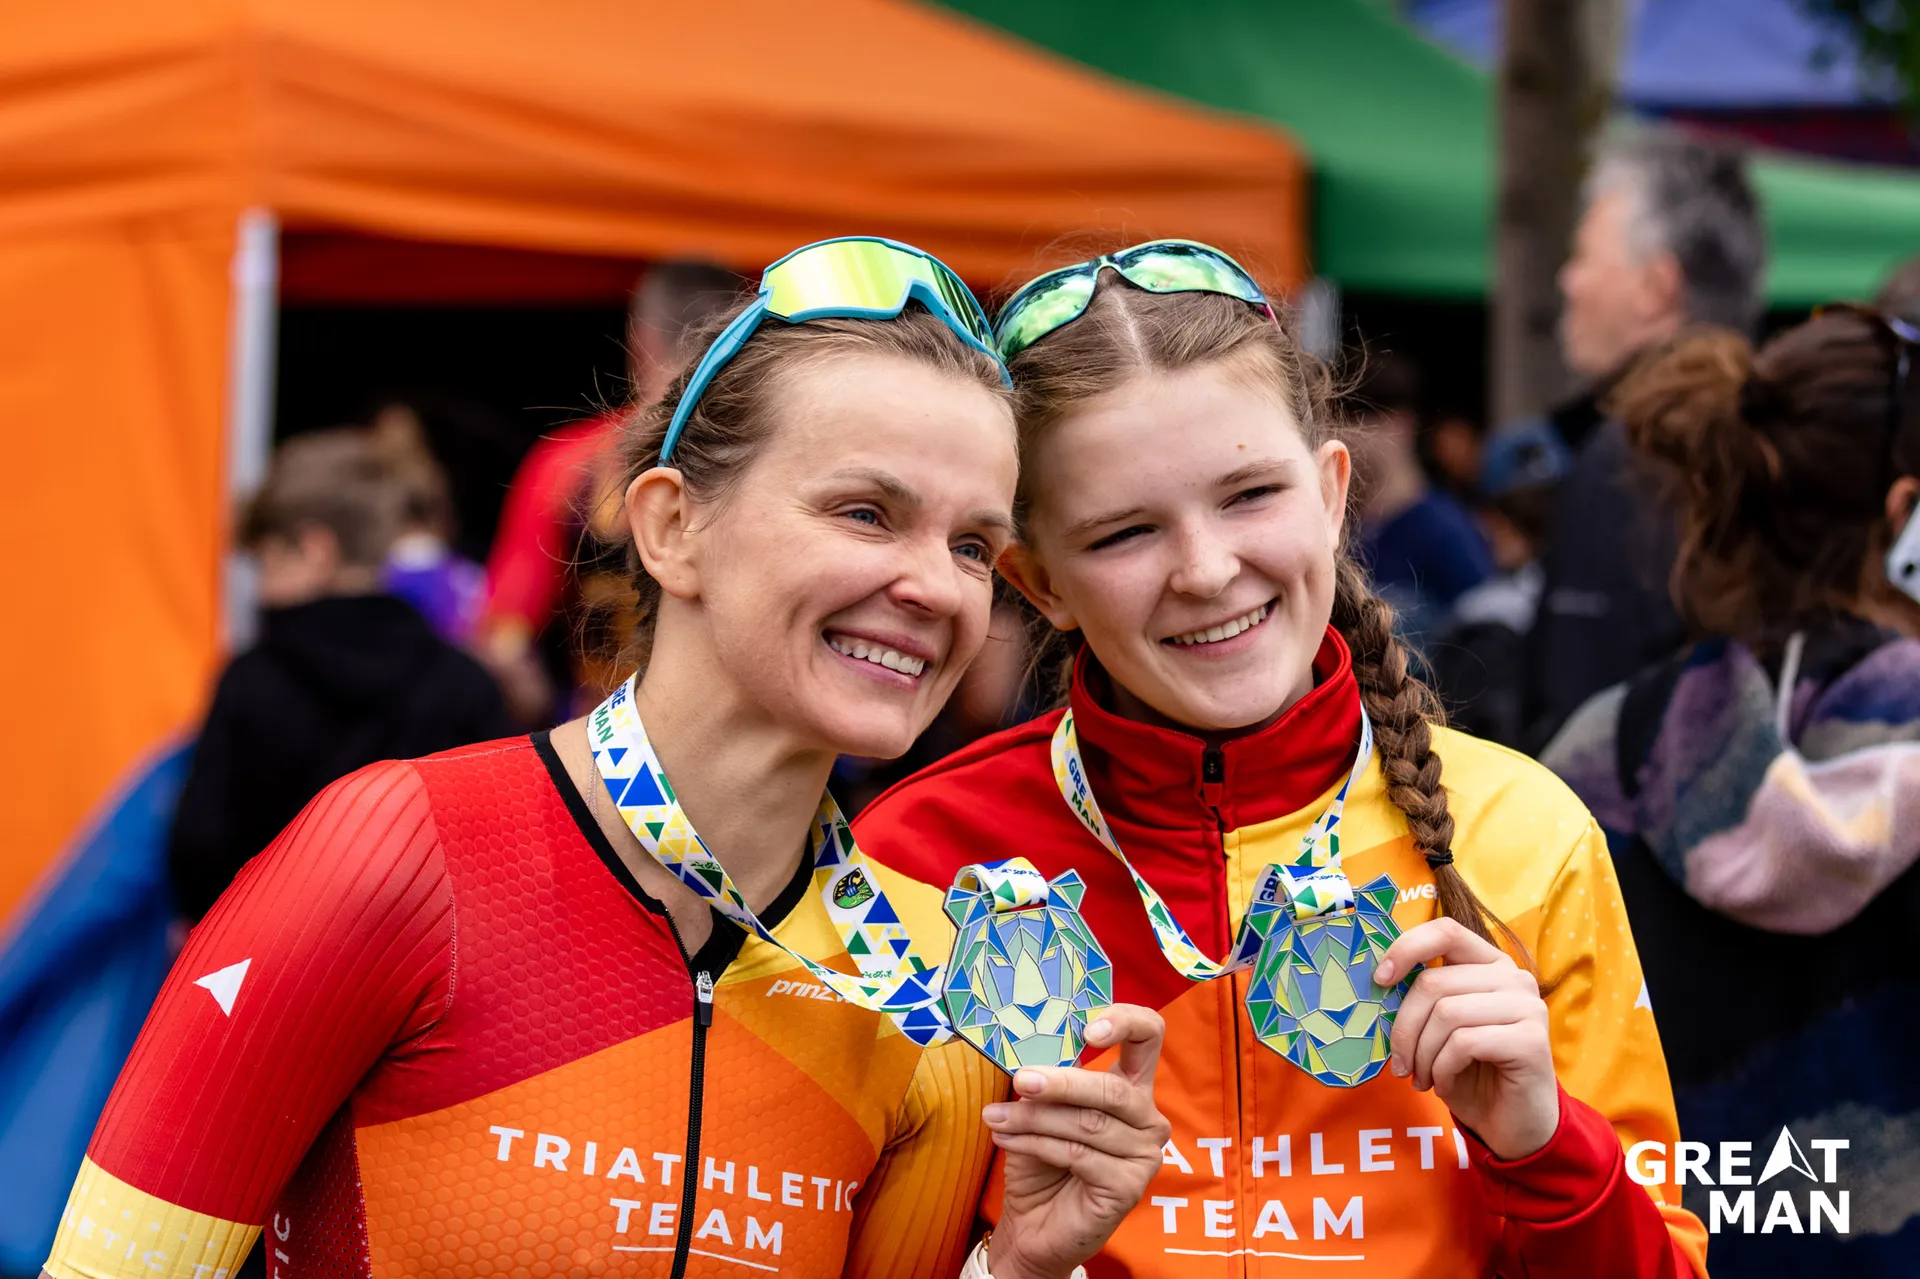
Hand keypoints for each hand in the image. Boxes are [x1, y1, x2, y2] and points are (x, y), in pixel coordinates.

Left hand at [981, 1005, 1169, 1278]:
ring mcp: (1144, 1154)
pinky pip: (1079, 1155)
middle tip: (1021, 1080)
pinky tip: (1008, 1141)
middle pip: (1112, 1088)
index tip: (1087, 1030)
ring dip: (1035, 1118)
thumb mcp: (1041, 1108)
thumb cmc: (1041, 1158)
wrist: (1034, 1223)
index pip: (1148, 1035)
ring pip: (1088, 1124)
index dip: (1125, 1021)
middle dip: (1061, 1082)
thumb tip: (1023, 1049)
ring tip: (996, 1117)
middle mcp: (1147, 1116)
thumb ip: (1046, 1077)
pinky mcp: (1130, 1187)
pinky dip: (1037, 1145)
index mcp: (1131, 1086)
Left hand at [1376, 917, 1558, 1160]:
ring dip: (1422, 1054)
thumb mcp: (1438, 1028)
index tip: (1380, 981)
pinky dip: (1442, 1069)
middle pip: (1433, 982)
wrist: (1512, 1124)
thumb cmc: (1470, 1072)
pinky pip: (1463, 1043)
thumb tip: (1378, 979)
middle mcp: (1514, 977)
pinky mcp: (1532, 1039)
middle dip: (1404, 1028)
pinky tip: (1444, 1085)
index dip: (1406, 948)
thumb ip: (1422, 998)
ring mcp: (1528, 1006)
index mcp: (1490, 964)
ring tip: (1422, 1078)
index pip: (1445, 931)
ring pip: (1446, 1014)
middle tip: (1400, 1064)